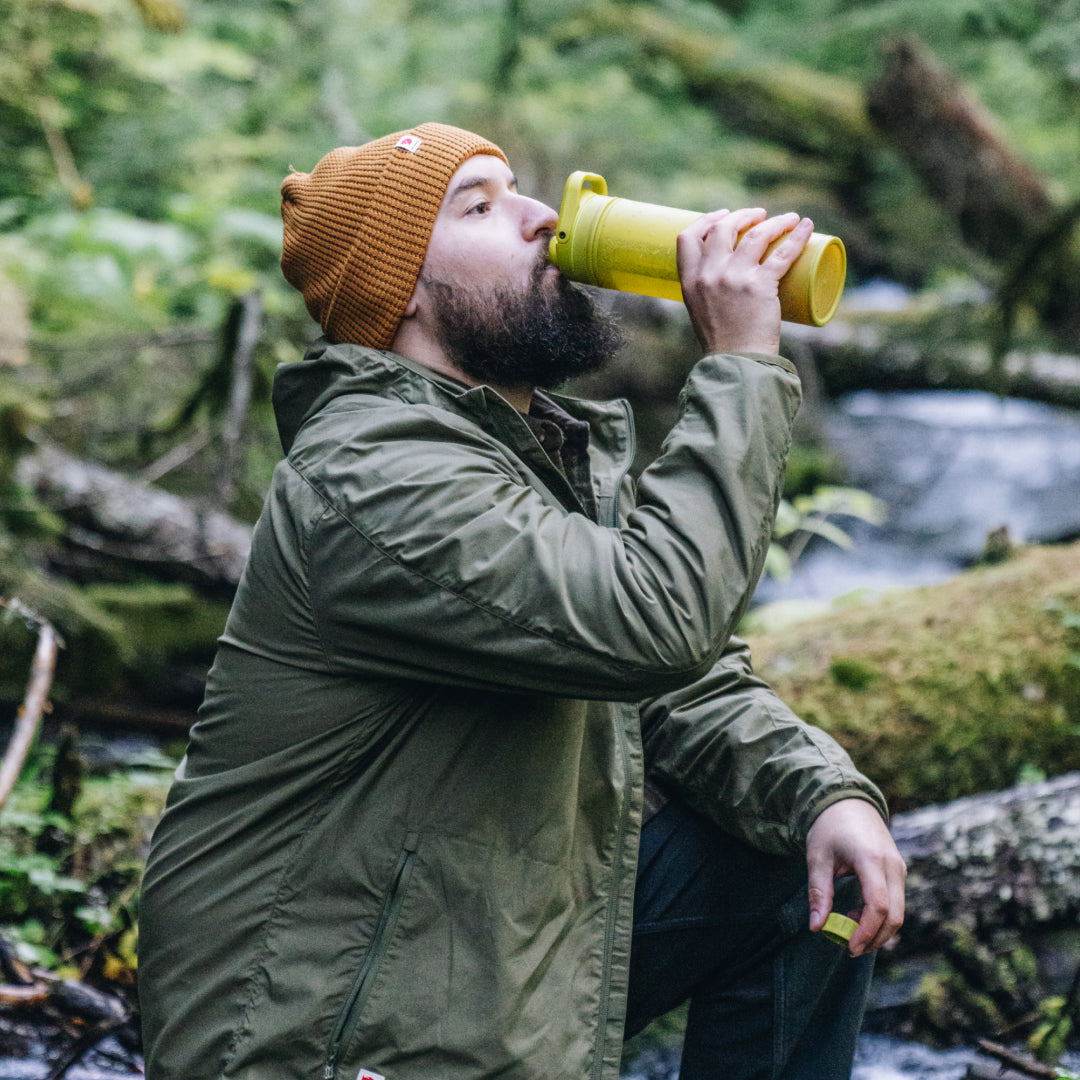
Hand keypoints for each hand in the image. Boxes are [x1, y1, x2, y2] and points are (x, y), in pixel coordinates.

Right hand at [677, 207, 812, 356]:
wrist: (737, 362)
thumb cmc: (723, 341)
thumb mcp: (701, 311)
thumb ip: (708, 291)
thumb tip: (728, 275)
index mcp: (690, 281)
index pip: (688, 237)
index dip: (706, 220)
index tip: (721, 216)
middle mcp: (710, 274)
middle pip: (724, 228)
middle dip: (742, 215)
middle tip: (759, 216)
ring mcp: (735, 278)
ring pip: (756, 234)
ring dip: (774, 221)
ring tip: (788, 219)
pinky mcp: (761, 285)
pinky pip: (783, 252)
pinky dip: (797, 235)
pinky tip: (805, 226)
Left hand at [805, 798, 906, 955]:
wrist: (848, 802)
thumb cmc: (829, 828)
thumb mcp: (817, 858)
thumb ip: (818, 892)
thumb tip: (816, 927)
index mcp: (870, 858)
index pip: (878, 905)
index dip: (866, 930)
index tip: (849, 946)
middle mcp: (892, 865)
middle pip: (895, 915)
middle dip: (875, 938)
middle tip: (850, 948)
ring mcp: (899, 868)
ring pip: (899, 912)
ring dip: (878, 929)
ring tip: (849, 930)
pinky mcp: (899, 871)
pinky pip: (897, 902)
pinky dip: (881, 917)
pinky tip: (857, 914)